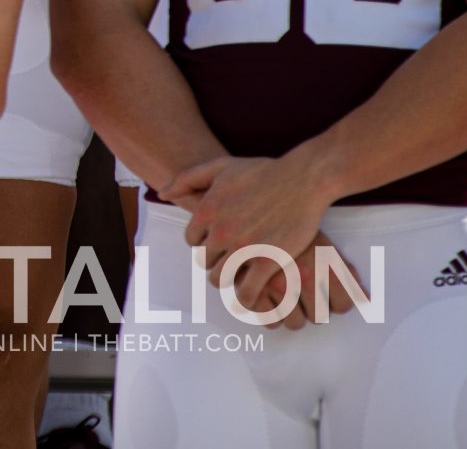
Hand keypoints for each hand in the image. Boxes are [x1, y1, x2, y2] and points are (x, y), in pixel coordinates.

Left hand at [169, 154, 334, 294]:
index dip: (205, 243)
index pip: (192, 240)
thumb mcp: (220, 167)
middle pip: (205, 261)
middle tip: (232, 260)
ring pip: (221, 279)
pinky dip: (246, 299)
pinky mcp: (269, 262)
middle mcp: (221, 231)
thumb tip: (163, 194)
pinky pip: (247, 292)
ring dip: (229, 279)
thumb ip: (187, 179)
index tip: (219, 243)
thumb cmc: (262, 172)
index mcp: (206, 211)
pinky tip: (251, 296)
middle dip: (216, 261)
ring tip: (241, 276)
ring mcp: (244, 248)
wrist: (302, 180)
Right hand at [252, 230, 363, 328]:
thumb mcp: (322, 244)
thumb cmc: (291, 229)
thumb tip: (367, 300)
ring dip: (293, 314)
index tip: (328, 294)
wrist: (252, 210)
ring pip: (295, 323)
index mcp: (324, 266)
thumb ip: (347, 273)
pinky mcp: (252, 290)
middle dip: (313, 307)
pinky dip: (271, 314)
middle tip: (302, 290)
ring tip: (286, 295)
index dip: (337, 302)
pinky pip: (270, 321)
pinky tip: (270, 298)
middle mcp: (303, 278)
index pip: (343, 306)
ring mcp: (276, 285)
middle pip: (319, 317)